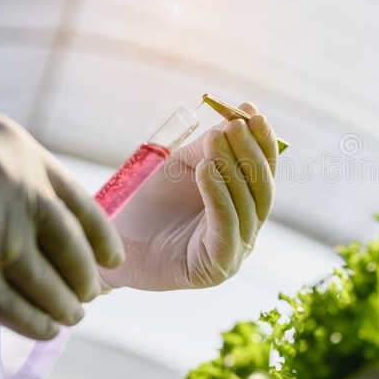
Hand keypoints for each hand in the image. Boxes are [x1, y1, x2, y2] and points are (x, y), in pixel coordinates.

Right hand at [0, 109, 121, 339]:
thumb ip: (7, 171)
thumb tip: (50, 226)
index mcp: (18, 147)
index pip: (80, 201)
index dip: (101, 238)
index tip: (112, 260)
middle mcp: (13, 184)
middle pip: (71, 247)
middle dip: (84, 279)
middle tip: (86, 297)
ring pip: (48, 284)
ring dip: (66, 308)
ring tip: (71, 317)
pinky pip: (13, 307)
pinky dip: (35, 324)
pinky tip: (47, 330)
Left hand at [100, 104, 276, 291]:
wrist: (114, 241)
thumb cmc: (149, 203)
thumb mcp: (182, 166)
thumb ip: (209, 147)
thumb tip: (237, 120)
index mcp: (242, 203)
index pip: (264, 170)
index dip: (262, 140)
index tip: (251, 111)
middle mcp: (245, 228)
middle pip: (262, 188)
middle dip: (250, 152)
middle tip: (235, 124)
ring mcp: (234, 250)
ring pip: (247, 206)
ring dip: (233, 169)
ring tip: (215, 140)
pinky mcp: (216, 267)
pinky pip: (226, 227)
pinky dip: (219, 196)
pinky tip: (205, 169)